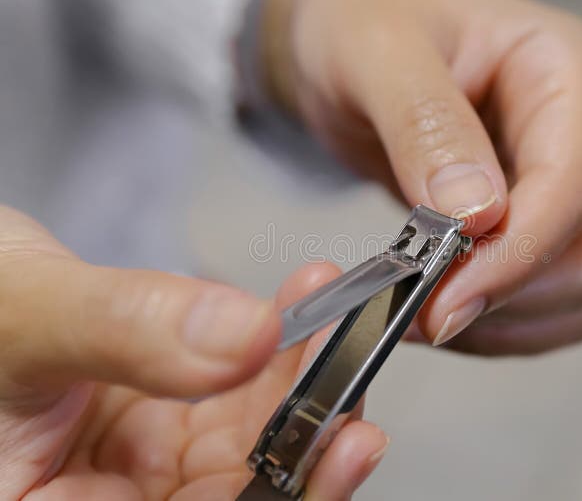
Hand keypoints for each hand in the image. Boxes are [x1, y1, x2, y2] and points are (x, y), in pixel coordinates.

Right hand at [0, 206, 386, 499]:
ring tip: (331, 323)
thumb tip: (248, 339)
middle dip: (308, 440)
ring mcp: (140, 471)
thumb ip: (126, 331)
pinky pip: (241, 404)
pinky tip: (300, 308)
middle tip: (350, 372)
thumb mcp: (25, 316)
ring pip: (252, 453)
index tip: (341, 448)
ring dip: (304, 388)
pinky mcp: (166, 424)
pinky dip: (277, 358)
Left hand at [260, 0, 581, 353]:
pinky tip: (449, 308)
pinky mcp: (548, 222)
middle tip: (420, 312)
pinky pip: (558, 302)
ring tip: (424, 310)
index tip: (447, 301)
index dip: (516, 254)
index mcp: (567, 69)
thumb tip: (477, 214)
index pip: (571, 182)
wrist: (354, 48)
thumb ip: (426, 124)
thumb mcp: (377, 52)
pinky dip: (509, 326)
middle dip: (508, 293)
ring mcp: (575, 182)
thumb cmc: (366, 24)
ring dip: (508, 320)